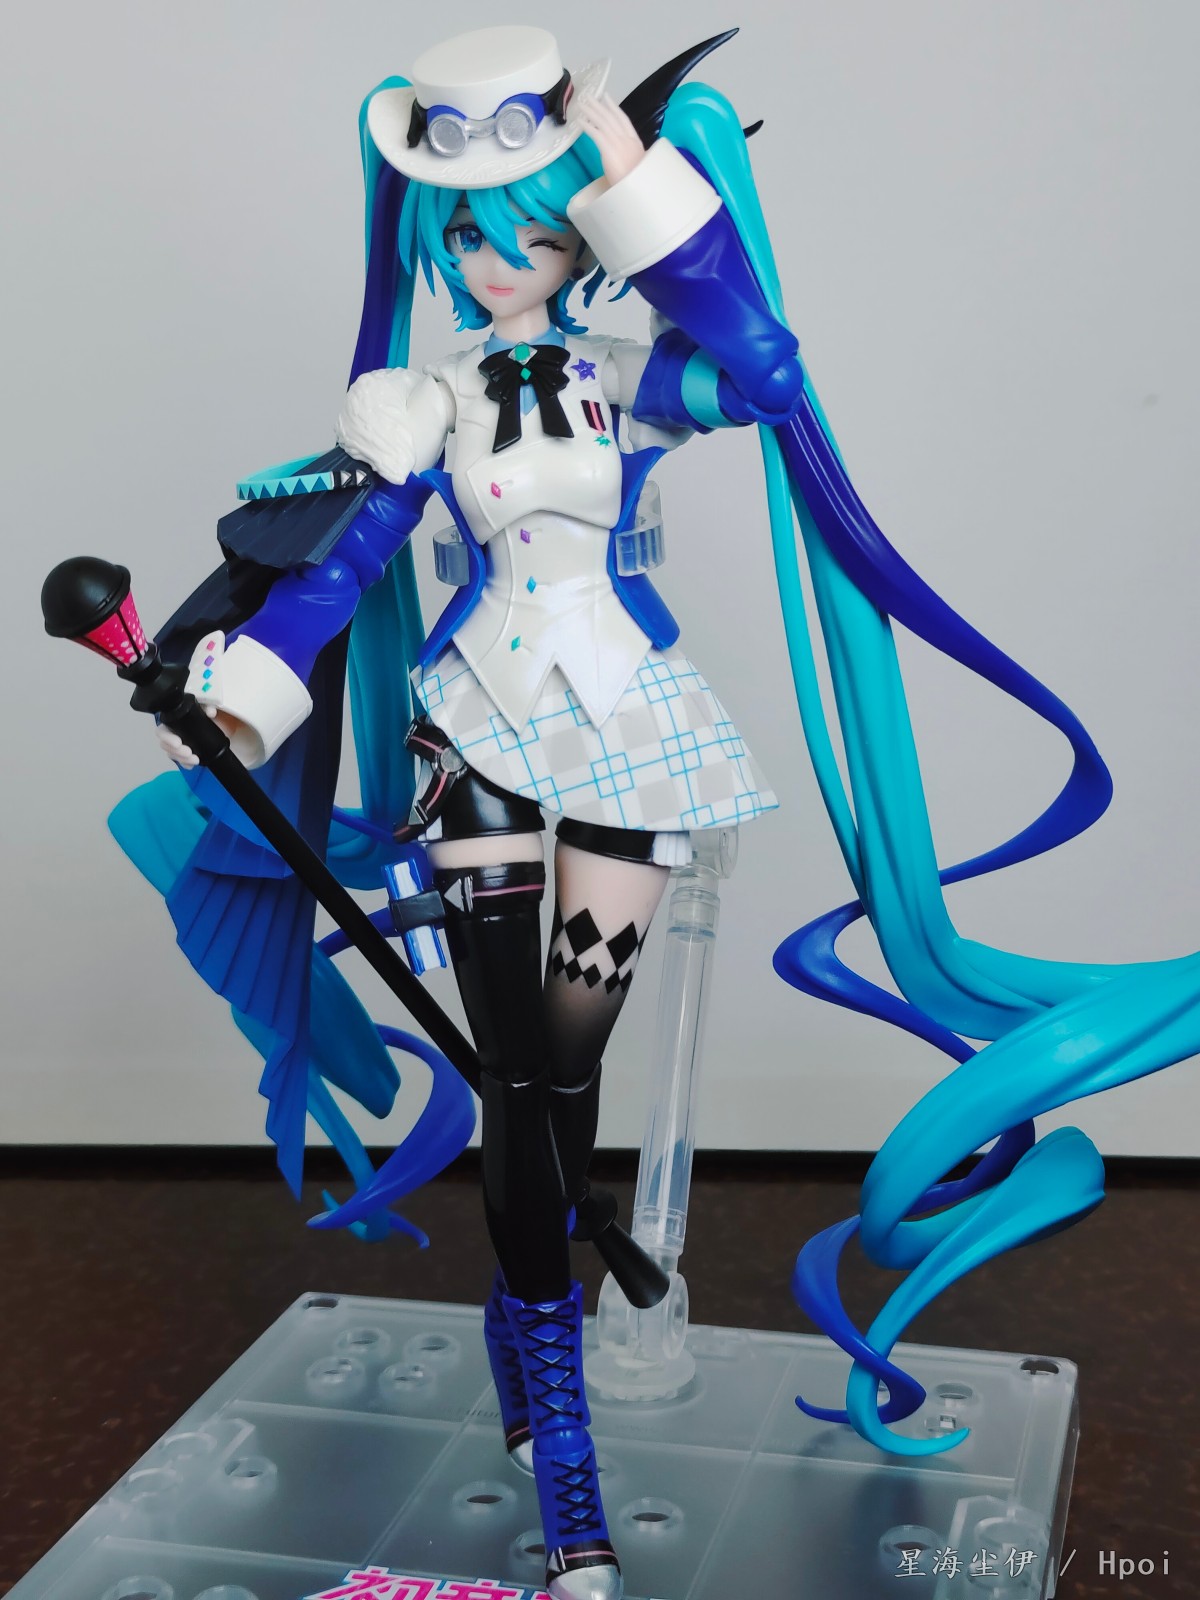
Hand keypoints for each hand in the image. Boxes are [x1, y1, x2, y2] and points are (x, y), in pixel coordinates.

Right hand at [155, 630, 246, 768]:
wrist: (222, 726)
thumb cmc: (211, 716)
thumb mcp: (208, 708)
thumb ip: (207, 706)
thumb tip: (210, 711)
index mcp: (175, 722)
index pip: (162, 729)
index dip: (166, 737)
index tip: (178, 742)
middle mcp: (173, 733)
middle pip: (165, 745)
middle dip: (175, 751)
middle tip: (188, 752)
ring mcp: (178, 745)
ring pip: (172, 754)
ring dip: (182, 758)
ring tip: (195, 759)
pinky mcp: (185, 754)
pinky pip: (181, 761)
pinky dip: (186, 764)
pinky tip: (192, 765)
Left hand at [570, 92, 644, 186]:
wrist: (640, 191)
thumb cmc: (639, 183)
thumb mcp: (638, 166)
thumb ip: (630, 158)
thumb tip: (625, 159)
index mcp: (635, 142)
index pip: (624, 120)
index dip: (614, 107)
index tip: (607, 98)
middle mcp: (627, 139)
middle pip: (611, 117)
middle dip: (599, 105)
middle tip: (589, 96)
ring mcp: (619, 144)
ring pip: (603, 122)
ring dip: (591, 112)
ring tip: (582, 105)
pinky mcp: (609, 151)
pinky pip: (596, 134)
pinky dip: (587, 126)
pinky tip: (580, 121)